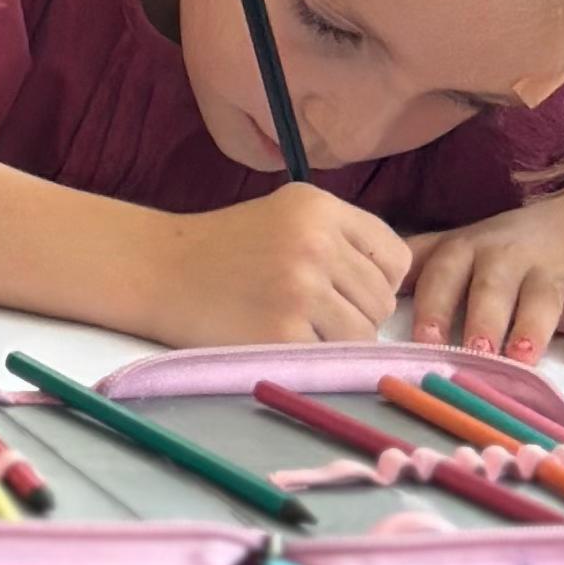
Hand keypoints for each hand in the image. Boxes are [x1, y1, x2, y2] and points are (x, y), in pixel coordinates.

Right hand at [144, 183, 410, 345]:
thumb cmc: (228, 249)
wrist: (159, 269)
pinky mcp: (282, 331)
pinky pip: (332, 357)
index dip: (376, 279)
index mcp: (319, 207)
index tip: (341, 284)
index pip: (395, 257)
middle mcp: (315, 241)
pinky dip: (311, 355)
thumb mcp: (288, 216)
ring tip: (291, 320)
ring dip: (336, 339)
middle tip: (303, 304)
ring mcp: (299, 287)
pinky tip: (277, 335)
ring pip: (364, 334)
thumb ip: (344, 239)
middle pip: (382, 300)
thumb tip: (404, 290)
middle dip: (354, 311)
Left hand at [402, 202, 563, 369]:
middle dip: (482, 318)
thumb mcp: (454, 251)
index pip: (443, 272)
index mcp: (466, 250)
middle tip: (475, 350)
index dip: (433, 303)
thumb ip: (414, 269)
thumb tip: (361, 293)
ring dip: (532, 328)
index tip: (424, 338)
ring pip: (542, 298)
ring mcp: (551, 273)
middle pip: (492, 286)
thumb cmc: (497, 253)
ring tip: (523, 358)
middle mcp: (507, 259)